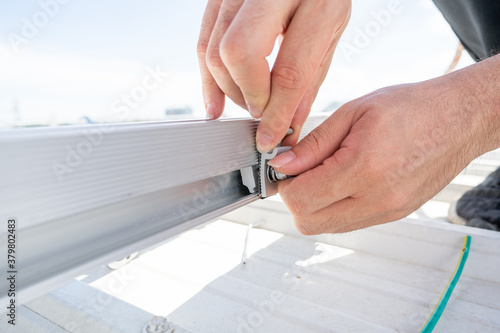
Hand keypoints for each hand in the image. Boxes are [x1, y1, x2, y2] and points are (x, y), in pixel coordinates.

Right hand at [197, 0, 350, 151]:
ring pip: (214, 50)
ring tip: (246, 104)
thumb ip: (309, 79)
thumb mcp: (331, 30)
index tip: (271, 136)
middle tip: (260, 113)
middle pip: (239, 56)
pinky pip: (203, 39)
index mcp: (316, 0)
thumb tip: (288, 123)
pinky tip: (215, 100)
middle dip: (248, 96)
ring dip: (227, 89)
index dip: (276, 112)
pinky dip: (207, 75)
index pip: (289, 71)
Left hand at [269, 70, 496, 234]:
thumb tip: (283, 165)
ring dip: (315, 205)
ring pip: (327, 227)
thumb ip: (314, 144)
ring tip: (325, 172)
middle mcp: (377, 197)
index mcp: (364, 166)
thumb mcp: (353, 112)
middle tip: (301, 171)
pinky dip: (335, 207)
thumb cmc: (412, 107)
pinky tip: (343, 181)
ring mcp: (388, 210)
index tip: (285, 167)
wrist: (459, 118)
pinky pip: (349, 223)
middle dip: (295, 199)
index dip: (284, 184)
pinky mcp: (395, 214)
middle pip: (309, 223)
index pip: (301, 199)